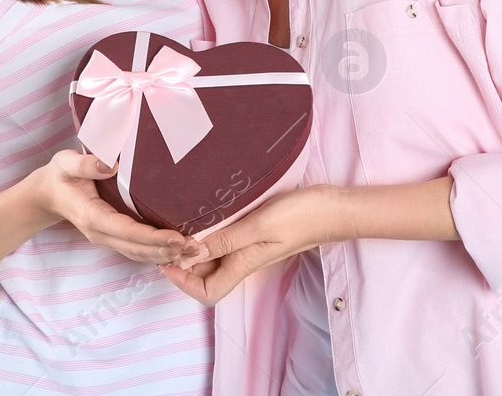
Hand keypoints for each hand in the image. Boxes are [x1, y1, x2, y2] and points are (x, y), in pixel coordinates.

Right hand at [27, 150, 204, 265]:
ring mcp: (106, 238)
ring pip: (139, 254)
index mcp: (91, 216)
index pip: (126, 231)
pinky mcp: (112, 236)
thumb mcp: (65, 163)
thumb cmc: (59, 175)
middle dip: (167, 250)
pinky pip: (136, 250)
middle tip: (196, 248)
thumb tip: (113, 165)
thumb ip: (86, 164)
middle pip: (137, 248)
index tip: (176, 237)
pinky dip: (157, 254)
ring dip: (166, 255)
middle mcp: (100, 232)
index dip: (152, 237)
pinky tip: (176, 252)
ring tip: (193, 252)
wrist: (48, 194)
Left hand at [157, 185, 345, 305]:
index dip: (183, 282)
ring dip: (196, 246)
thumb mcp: (259, 225)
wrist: (334, 208)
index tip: (167, 258)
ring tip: (180, 224)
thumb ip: (226, 240)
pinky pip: (226, 241)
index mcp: (244, 264)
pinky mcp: (256, 233)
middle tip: (167, 238)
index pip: (207, 292)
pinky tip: (205, 214)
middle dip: (183, 262)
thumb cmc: (301, 216)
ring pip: (215, 257)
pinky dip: (211, 233)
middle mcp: (244, 260)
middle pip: (207, 275)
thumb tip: (191, 254)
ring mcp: (251, 247)